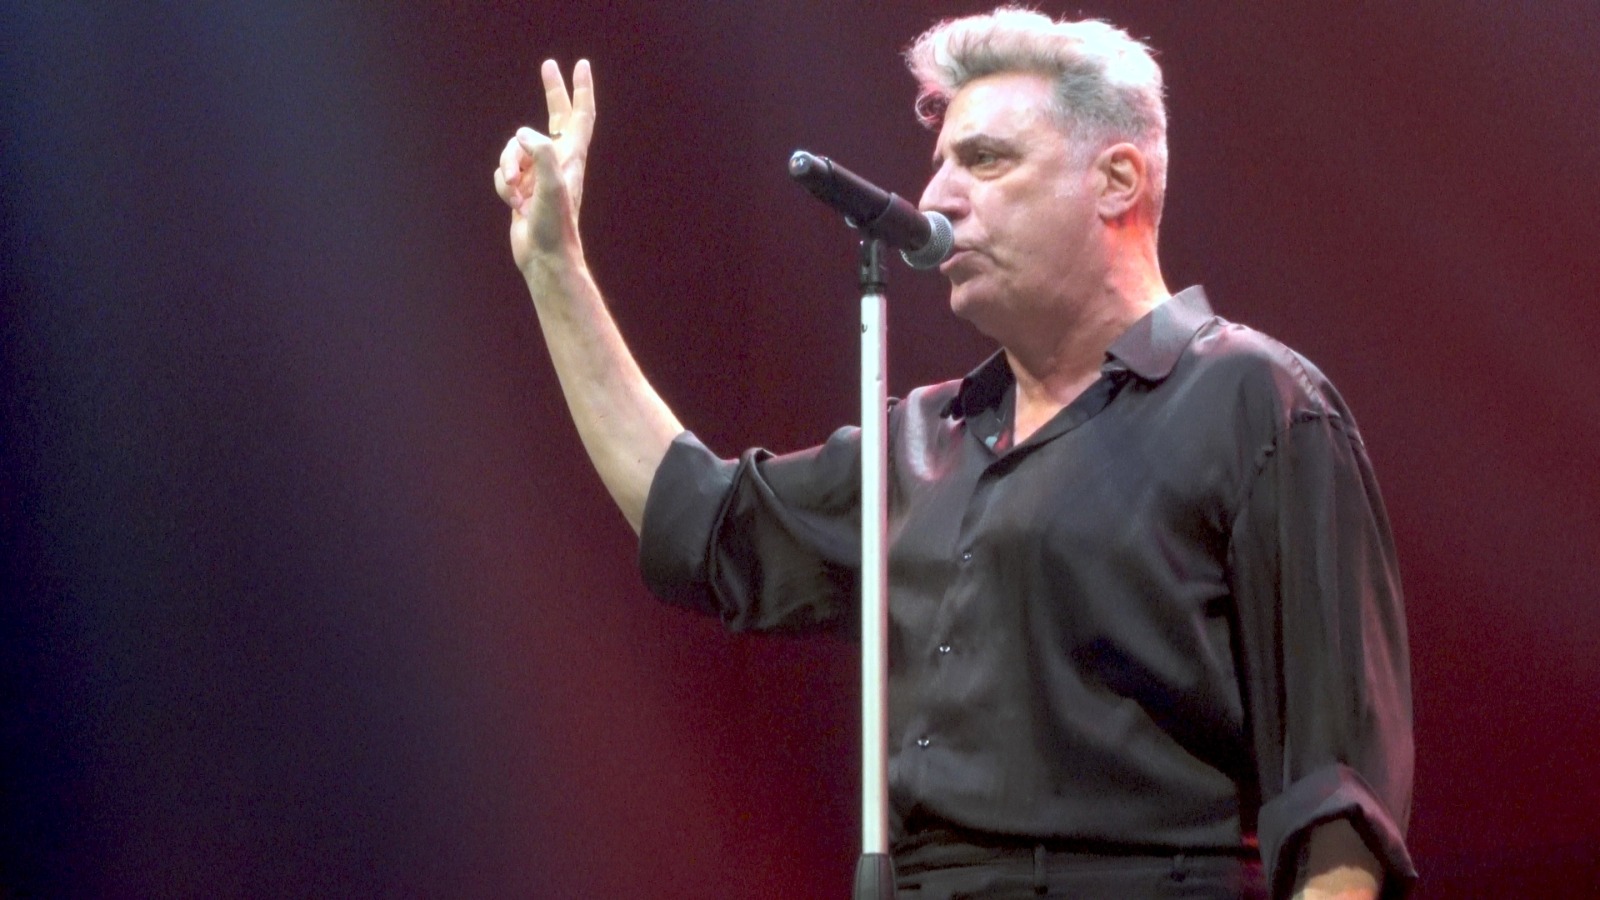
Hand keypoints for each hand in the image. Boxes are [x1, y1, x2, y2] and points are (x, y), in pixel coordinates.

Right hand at [494, 59, 595, 273]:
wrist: (544, 257)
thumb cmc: (555, 225)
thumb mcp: (552, 186)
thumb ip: (541, 153)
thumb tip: (522, 134)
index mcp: (572, 157)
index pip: (580, 116)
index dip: (582, 90)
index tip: (582, 65)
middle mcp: (558, 160)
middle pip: (554, 117)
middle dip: (551, 92)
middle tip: (548, 66)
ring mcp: (539, 173)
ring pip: (514, 149)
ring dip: (508, 167)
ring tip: (518, 193)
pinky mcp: (523, 187)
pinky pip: (504, 172)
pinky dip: (503, 185)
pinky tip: (513, 204)